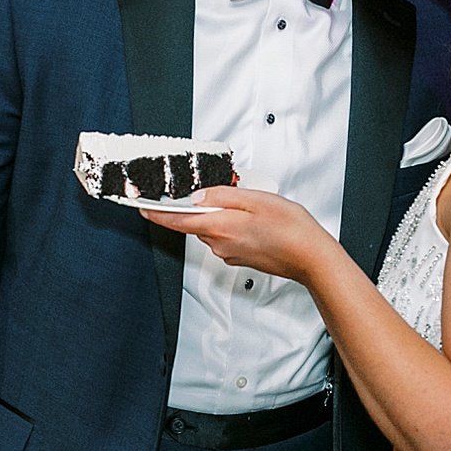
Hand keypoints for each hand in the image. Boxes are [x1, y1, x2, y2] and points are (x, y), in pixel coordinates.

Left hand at [141, 186, 333, 282]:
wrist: (311, 258)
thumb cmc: (291, 229)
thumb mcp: (256, 200)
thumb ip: (222, 196)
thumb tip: (198, 196)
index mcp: (219, 227)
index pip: (176, 220)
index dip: (155, 213)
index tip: (140, 206)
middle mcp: (219, 244)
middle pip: (196, 221)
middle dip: (203, 205)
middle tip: (228, 191)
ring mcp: (229, 253)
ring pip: (213, 228)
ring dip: (223, 215)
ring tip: (251, 207)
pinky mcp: (239, 258)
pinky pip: (226, 236)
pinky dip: (233, 225)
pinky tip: (255, 221)